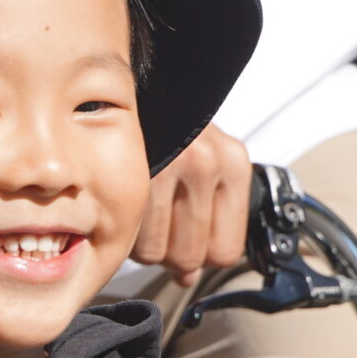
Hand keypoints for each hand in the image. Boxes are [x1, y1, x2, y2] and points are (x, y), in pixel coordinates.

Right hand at [134, 122, 250, 285]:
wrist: (135, 80)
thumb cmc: (166, 124)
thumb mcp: (204, 158)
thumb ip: (205, 217)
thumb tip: (186, 277)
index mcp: (233, 164)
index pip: (225, 251)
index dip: (201, 252)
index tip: (183, 234)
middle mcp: (208, 163)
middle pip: (191, 257)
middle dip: (171, 251)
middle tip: (158, 221)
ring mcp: (171, 164)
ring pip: (157, 252)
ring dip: (144, 241)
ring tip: (141, 209)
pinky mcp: (136, 168)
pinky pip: (131, 234)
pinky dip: (123, 230)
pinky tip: (125, 204)